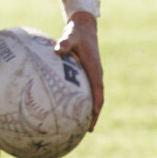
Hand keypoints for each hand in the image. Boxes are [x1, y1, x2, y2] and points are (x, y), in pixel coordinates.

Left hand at [55, 13, 103, 130]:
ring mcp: (92, 75)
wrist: (84, 27)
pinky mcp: (86, 74)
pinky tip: (69, 110)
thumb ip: (65, 43)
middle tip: (87, 130)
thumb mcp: (70, 36)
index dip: (96, 103)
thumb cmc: (76, 32)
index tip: (93, 117)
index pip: (98, 89)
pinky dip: (81, 102)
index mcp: (94, 68)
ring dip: (89, 111)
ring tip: (80, 126)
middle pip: (98, 98)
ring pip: (93, 96)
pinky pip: (85, 91)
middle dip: (94, 115)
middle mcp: (95, 73)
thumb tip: (58, 49)